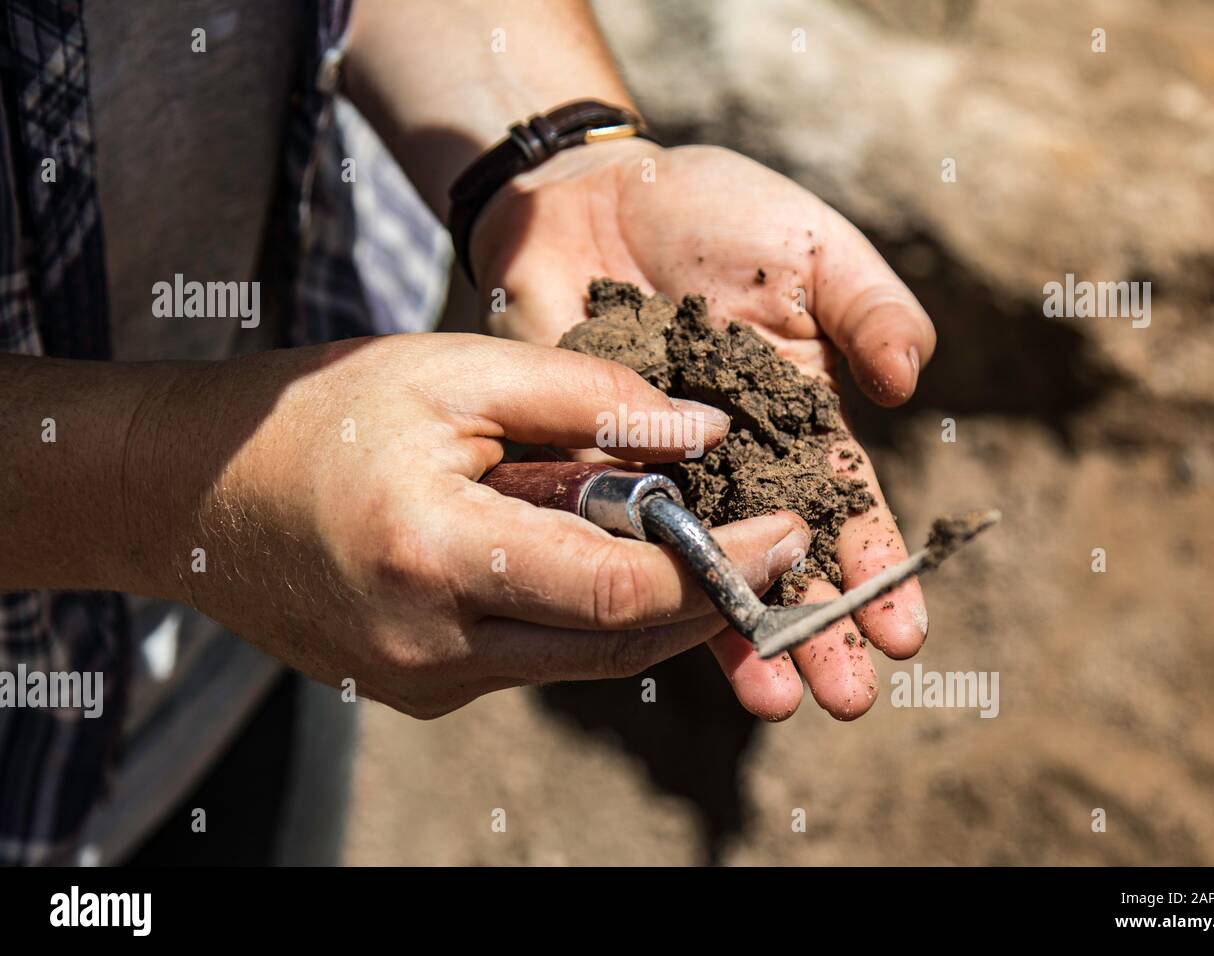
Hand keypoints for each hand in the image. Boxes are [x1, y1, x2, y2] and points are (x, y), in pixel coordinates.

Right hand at [133, 335, 808, 718]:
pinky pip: (534, 660)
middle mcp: (433, 648)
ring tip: (696, 541)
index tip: (788, 531)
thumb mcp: (452, 371)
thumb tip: (701, 435)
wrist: (191, 491)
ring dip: (652, 608)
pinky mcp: (419, 691)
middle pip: (619, 647)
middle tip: (771, 545)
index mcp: (438, 557)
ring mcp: (423, 684)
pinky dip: (584, 614)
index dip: (720, 569)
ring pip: (583, 662)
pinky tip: (598, 556)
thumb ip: (586, 400)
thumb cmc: (317, 413)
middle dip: (708, 597)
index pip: (620, 595)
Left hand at [471, 140, 936, 720]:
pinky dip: (642, 584)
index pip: (848, 507)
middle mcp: (740, 463)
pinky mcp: (595, 467)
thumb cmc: (716, 212)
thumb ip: (868, 307)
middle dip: (819, 628)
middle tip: (848, 700)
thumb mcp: (811, 248)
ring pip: (706, 568)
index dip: (878, 569)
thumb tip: (909, 381)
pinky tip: (660, 638)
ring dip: (741, 634)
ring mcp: (665, 474)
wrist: (594, 196)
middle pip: (785, 559)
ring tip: (774, 702)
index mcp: (805, 418)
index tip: (903, 633)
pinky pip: (619, 537)